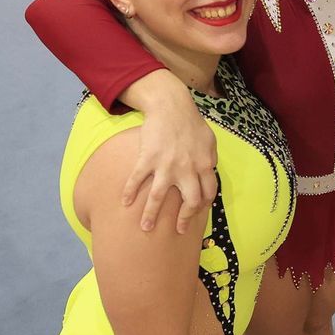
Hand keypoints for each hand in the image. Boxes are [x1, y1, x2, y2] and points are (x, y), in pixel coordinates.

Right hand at [121, 74, 218, 232]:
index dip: (203, 206)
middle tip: (179, 229)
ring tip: (146, 228)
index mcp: (204, 165)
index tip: (196, 211)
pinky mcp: (148, 158)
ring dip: (151, 215)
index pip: (208, 193)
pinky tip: (124, 203)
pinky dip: (129, 192)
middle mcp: (186, 169)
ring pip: (158, 197)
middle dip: (185, 219)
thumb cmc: (191, 123)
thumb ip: (210, 160)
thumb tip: (209, 175)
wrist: (171, 106)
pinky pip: (137, 179)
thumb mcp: (209, 141)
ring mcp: (166, 165)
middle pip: (190, 201)